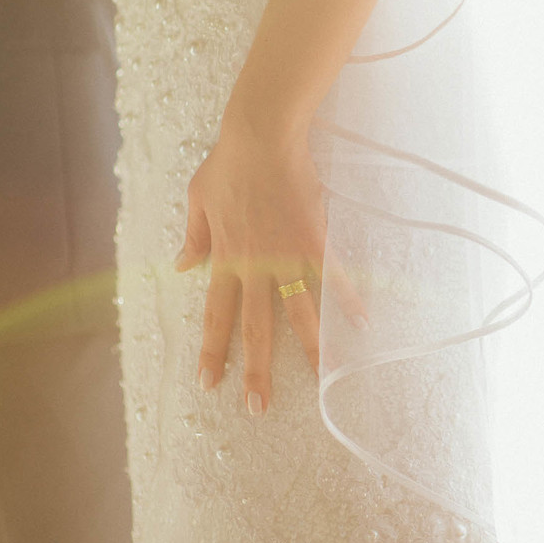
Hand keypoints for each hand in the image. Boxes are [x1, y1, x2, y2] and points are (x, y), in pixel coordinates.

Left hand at [174, 113, 363, 414]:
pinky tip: (361, 323)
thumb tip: (182, 266)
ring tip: (322, 379)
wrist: (261, 136)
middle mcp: (254, 264)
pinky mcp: (314, 238)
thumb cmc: (228, 161)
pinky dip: (348, 299)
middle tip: (258, 406)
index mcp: (224, 256)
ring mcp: (286, 254)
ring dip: (311, 347)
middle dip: (256, 369)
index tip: (210, 382)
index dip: (212, 349)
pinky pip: (333, 275)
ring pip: (298, 311)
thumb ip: (194, 236)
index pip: (215, 313)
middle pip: (255, 326)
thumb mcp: (198, 198)